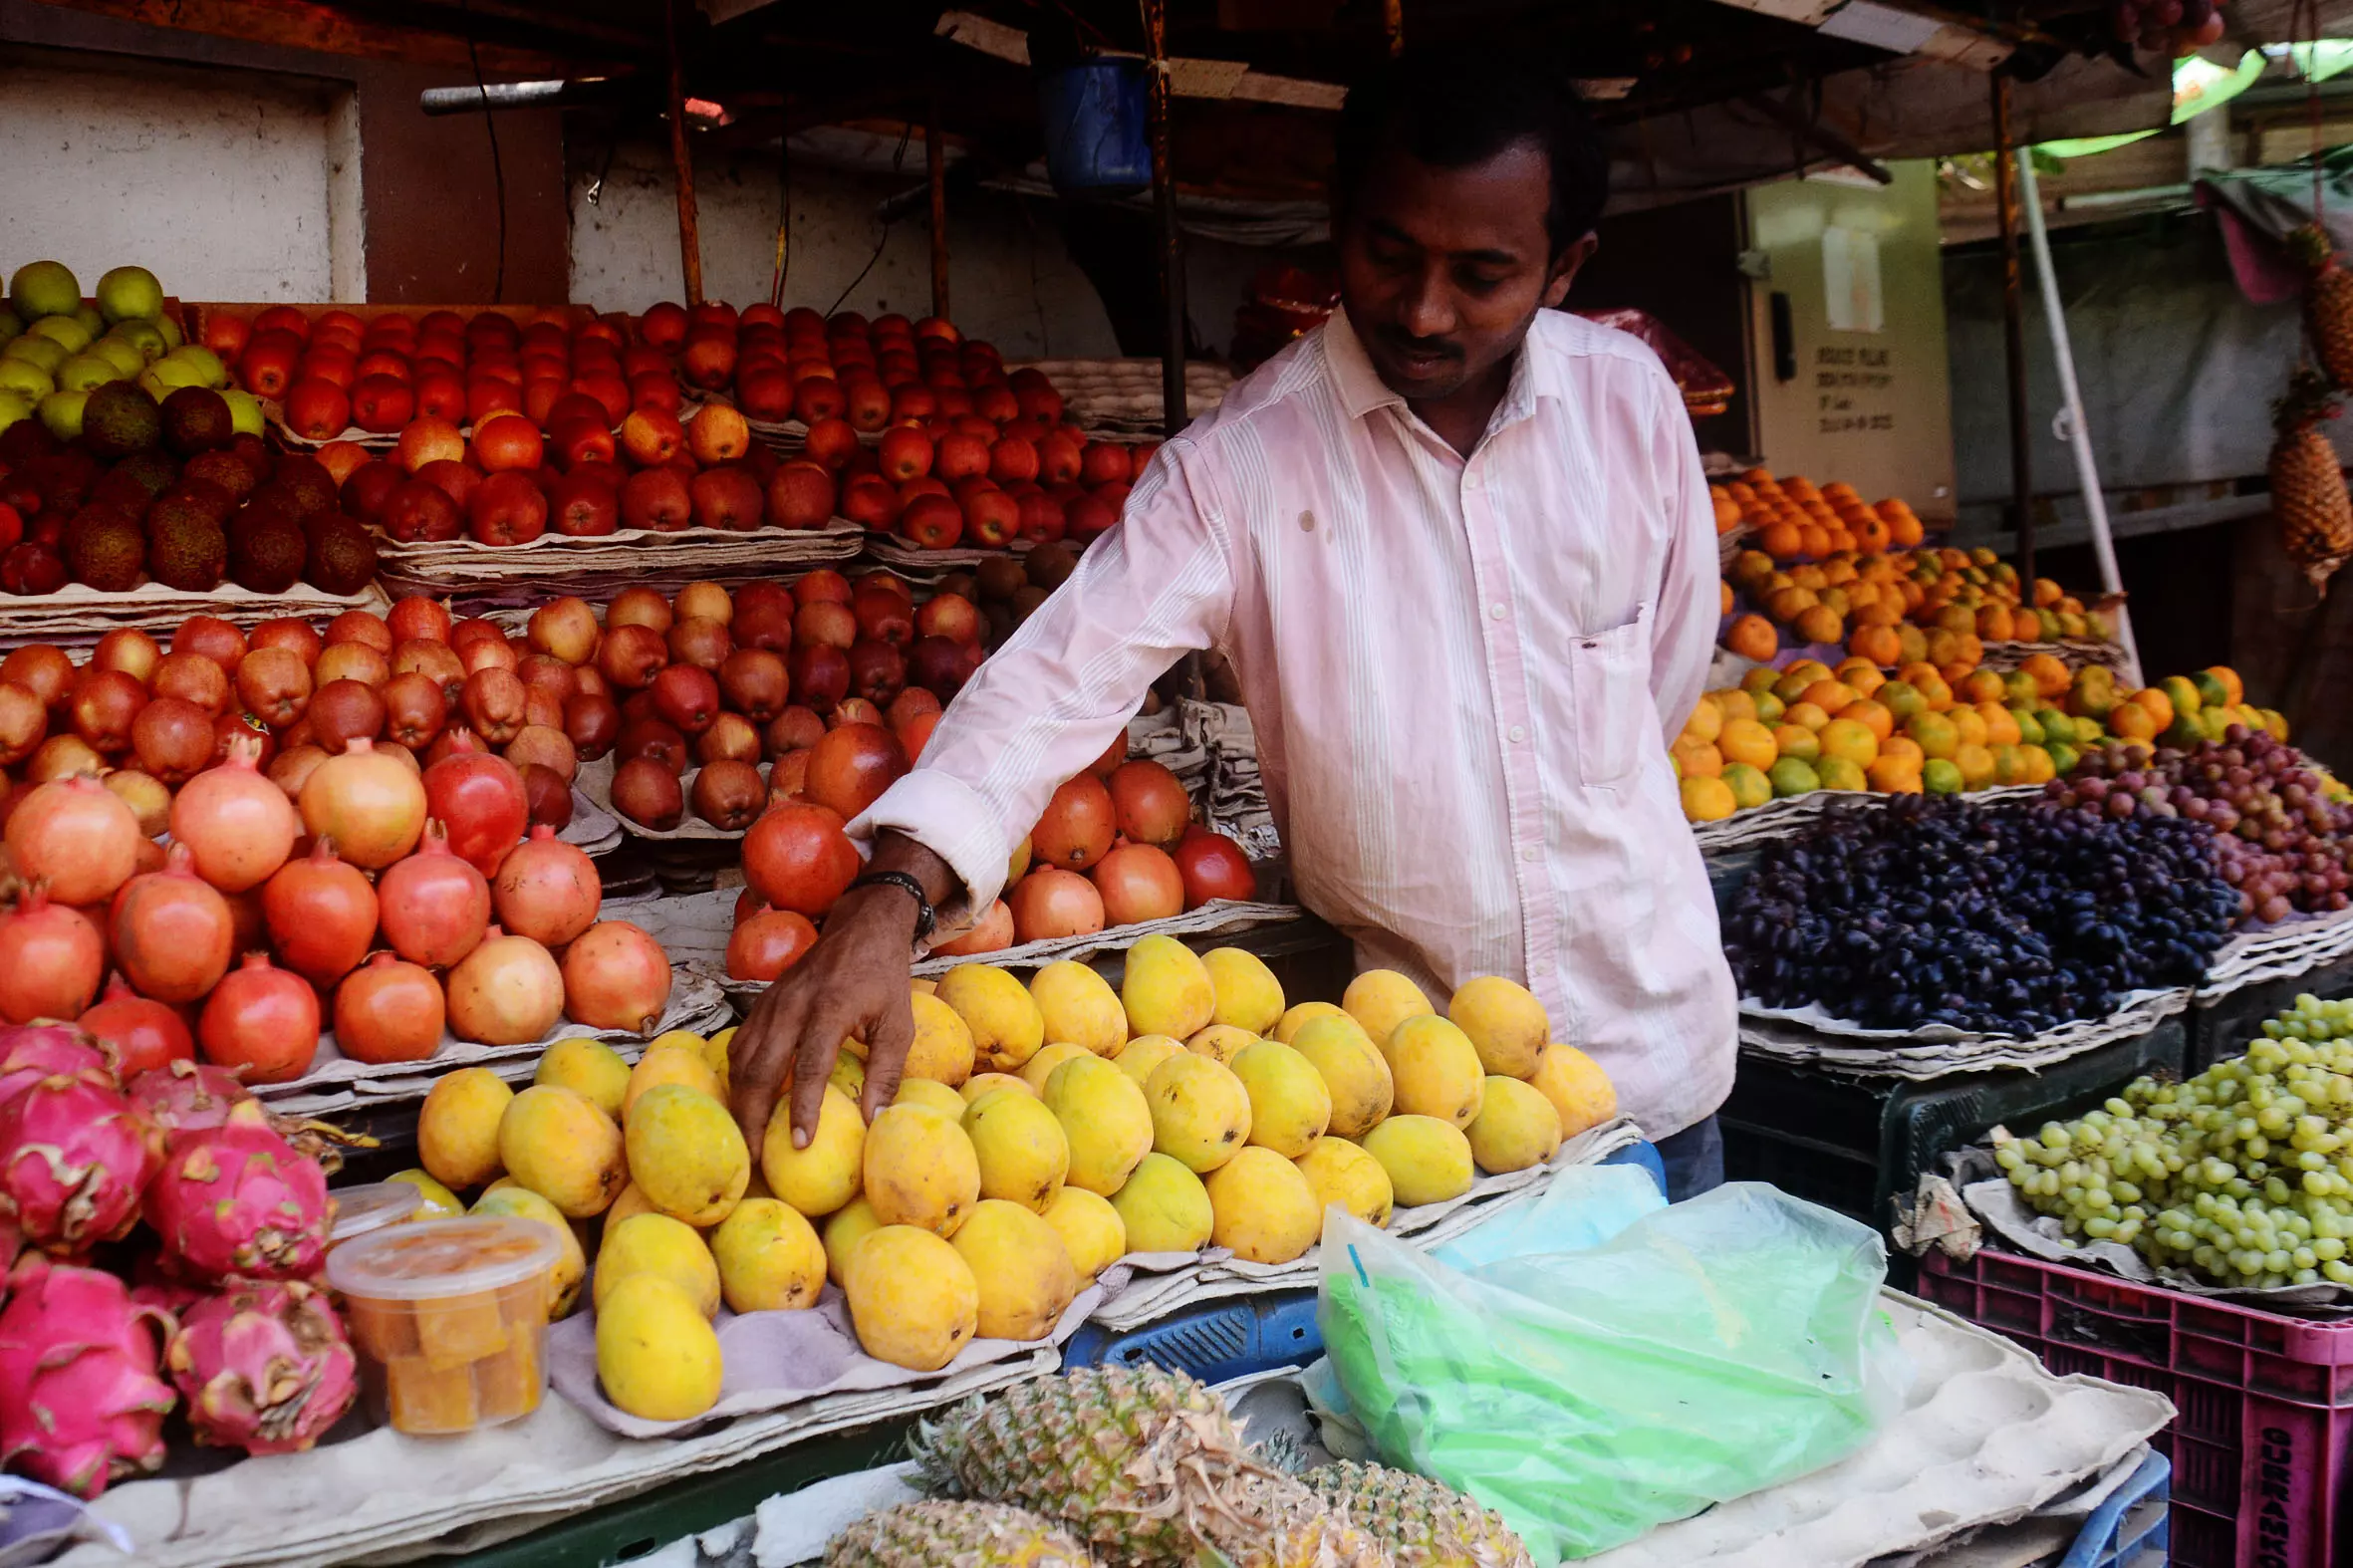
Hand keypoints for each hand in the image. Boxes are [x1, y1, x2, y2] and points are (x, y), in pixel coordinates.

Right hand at [727, 832, 956, 1148]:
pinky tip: (745, 1103)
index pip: (807, 1069)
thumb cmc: (885, 979)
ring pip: (741, 1060)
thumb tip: (875, 1121)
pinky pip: (740, 1046)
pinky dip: (738, 1078)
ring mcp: (772, 1004)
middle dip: (753, 1118)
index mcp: (828, 1009)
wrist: (861, 927)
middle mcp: (792, 1006)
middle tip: (755, 1159)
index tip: (799, 1146)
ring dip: (740, 1102)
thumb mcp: (899, 1024)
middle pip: (759, 1070)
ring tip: (746, 1139)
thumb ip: (887, 1072)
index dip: (801, 1110)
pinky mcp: (763, 1004)